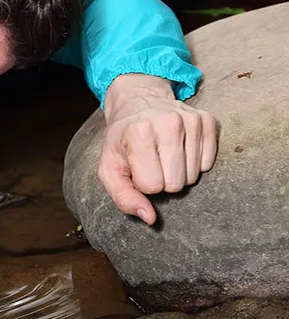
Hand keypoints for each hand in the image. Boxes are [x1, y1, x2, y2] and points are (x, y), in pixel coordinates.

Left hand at [99, 74, 216, 223]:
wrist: (137, 101)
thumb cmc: (122, 139)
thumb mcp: (109, 167)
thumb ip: (123, 197)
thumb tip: (150, 218)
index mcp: (139, 133)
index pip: (153, 186)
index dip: (143, 183)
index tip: (137, 168)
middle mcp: (168, 123)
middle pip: (176, 183)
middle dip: (162, 180)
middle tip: (151, 162)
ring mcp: (191, 120)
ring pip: (193, 176)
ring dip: (178, 172)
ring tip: (163, 154)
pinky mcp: (207, 120)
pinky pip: (208, 164)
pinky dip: (193, 162)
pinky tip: (178, 148)